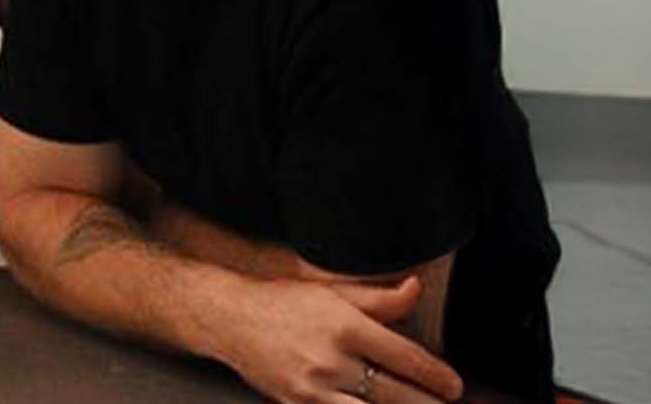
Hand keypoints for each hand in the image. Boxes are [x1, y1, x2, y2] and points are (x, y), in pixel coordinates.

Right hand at [213, 276, 463, 403]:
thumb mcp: (331, 290)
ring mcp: (313, 390)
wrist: (229, 319)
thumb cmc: (279, 302)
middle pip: (398, 396)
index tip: (452, 385)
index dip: (439, 377)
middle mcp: (330, 361)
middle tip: (442, 403)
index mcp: (344, 326)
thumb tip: (416, 290)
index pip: (407, 359)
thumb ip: (379, 297)